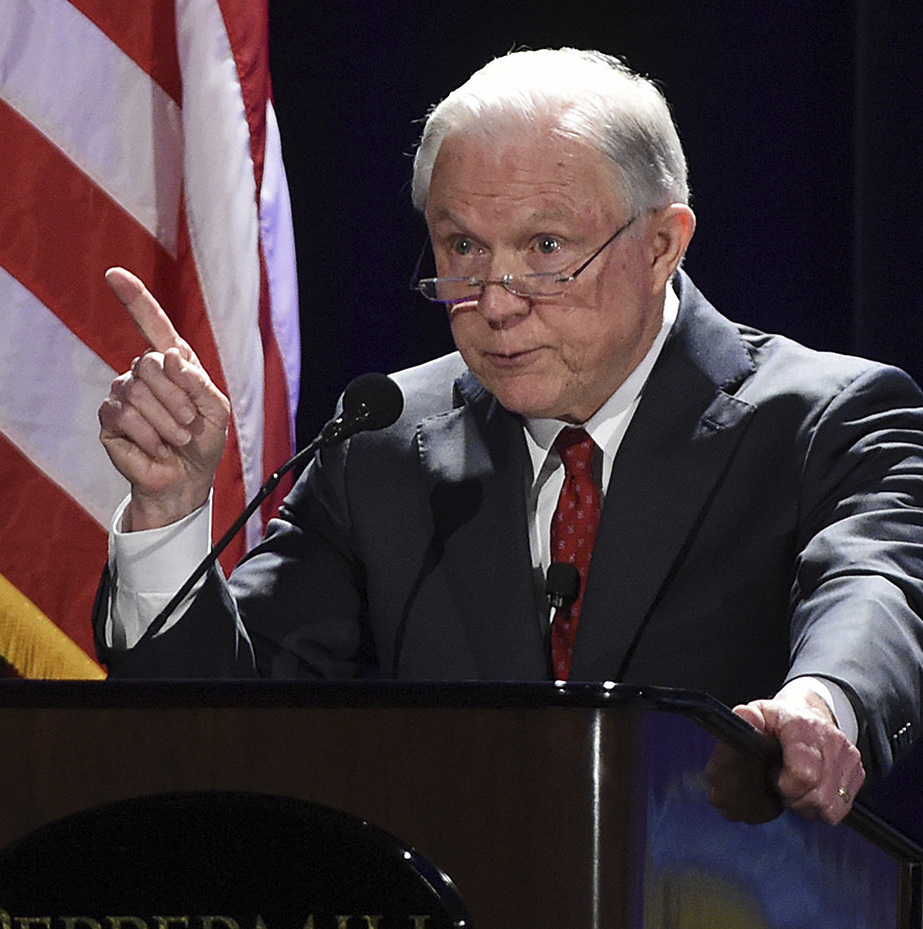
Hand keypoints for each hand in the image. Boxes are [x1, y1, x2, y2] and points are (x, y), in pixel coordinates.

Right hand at [98, 268, 229, 529]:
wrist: (188, 479)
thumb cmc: (205, 441)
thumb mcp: (216, 410)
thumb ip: (198, 380)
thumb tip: (168, 355)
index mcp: (174, 363)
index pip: (152, 324)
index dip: (135, 299)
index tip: (114, 275)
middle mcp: (145, 372)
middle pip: (149, 363)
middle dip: (177, 397)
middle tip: (189, 422)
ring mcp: (123, 393)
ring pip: (137, 391)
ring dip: (167, 421)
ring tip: (177, 438)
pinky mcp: (110, 419)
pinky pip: (125, 415)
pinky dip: (149, 435)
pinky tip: (157, 447)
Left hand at [707, 682, 864, 825]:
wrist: (810, 711)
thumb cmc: (781, 718)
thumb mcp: (760, 712)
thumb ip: (747, 716)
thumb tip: (744, 716)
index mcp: (805, 727)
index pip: (803, 774)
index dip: (786, 786)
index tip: (774, 778)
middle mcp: (832, 742)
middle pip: (818, 797)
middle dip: (796, 800)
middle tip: (783, 788)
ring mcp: (848, 757)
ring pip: (832, 808)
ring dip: (811, 807)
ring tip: (796, 790)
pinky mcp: (858, 771)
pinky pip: (843, 806)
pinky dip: (825, 806)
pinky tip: (811, 790)